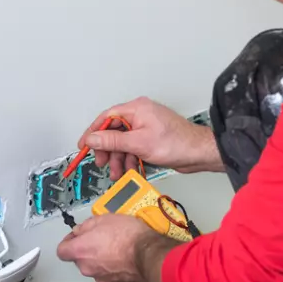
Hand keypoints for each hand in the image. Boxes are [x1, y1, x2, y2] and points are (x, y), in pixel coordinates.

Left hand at [56, 215, 160, 281]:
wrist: (149, 254)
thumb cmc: (128, 236)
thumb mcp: (105, 219)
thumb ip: (87, 225)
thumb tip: (81, 230)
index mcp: (80, 251)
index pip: (61, 251)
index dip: (67, 242)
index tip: (76, 236)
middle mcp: (87, 267)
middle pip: (79, 259)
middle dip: (87, 249)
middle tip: (100, 237)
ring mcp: (101, 277)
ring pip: (94, 266)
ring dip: (101, 258)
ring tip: (115, 246)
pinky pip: (108, 273)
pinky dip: (112, 266)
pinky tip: (123, 256)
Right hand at [78, 97, 222, 180]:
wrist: (198, 153)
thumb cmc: (177, 143)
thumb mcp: (138, 143)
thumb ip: (112, 141)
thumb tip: (93, 138)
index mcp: (136, 109)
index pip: (106, 117)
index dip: (93, 132)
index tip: (83, 145)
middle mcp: (140, 115)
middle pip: (114, 132)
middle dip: (107, 150)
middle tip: (102, 163)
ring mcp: (146, 127)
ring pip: (124, 143)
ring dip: (119, 158)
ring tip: (117, 172)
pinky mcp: (151, 138)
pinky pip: (134, 148)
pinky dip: (130, 159)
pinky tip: (129, 170)